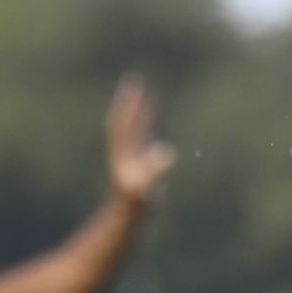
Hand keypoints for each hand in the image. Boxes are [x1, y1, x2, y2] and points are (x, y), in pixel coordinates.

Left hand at [106, 75, 176, 207]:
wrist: (129, 211)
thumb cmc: (136, 199)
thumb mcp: (146, 182)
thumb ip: (154, 168)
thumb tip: (166, 153)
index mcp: (124, 150)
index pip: (125, 122)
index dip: (129, 105)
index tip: (133, 87)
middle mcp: (126, 148)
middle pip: (127, 119)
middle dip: (131, 101)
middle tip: (134, 80)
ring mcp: (131, 153)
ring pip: (134, 127)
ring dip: (139, 111)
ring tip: (145, 96)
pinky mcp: (139, 160)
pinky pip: (142, 137)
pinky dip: (145, 126)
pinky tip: (149, 121)